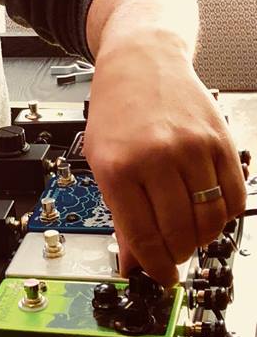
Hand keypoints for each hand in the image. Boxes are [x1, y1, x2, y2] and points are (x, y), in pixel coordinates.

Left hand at [82, 40, 245, 285]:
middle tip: (175, 255)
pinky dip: (225, 213)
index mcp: (119, 167)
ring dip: (203, 237)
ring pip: (211, 218)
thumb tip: (134, 261)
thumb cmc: (116, 110)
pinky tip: (210, 212)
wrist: (142, 60)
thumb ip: (119, 213)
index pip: (143, 235)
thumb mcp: (102, 160)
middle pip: (180, 231)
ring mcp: (193, 149)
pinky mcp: (221, 141)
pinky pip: (234, 194)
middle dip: (179, 254)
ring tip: (191, 234)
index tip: (160, 276)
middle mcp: (157, 158)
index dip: (155, 265)